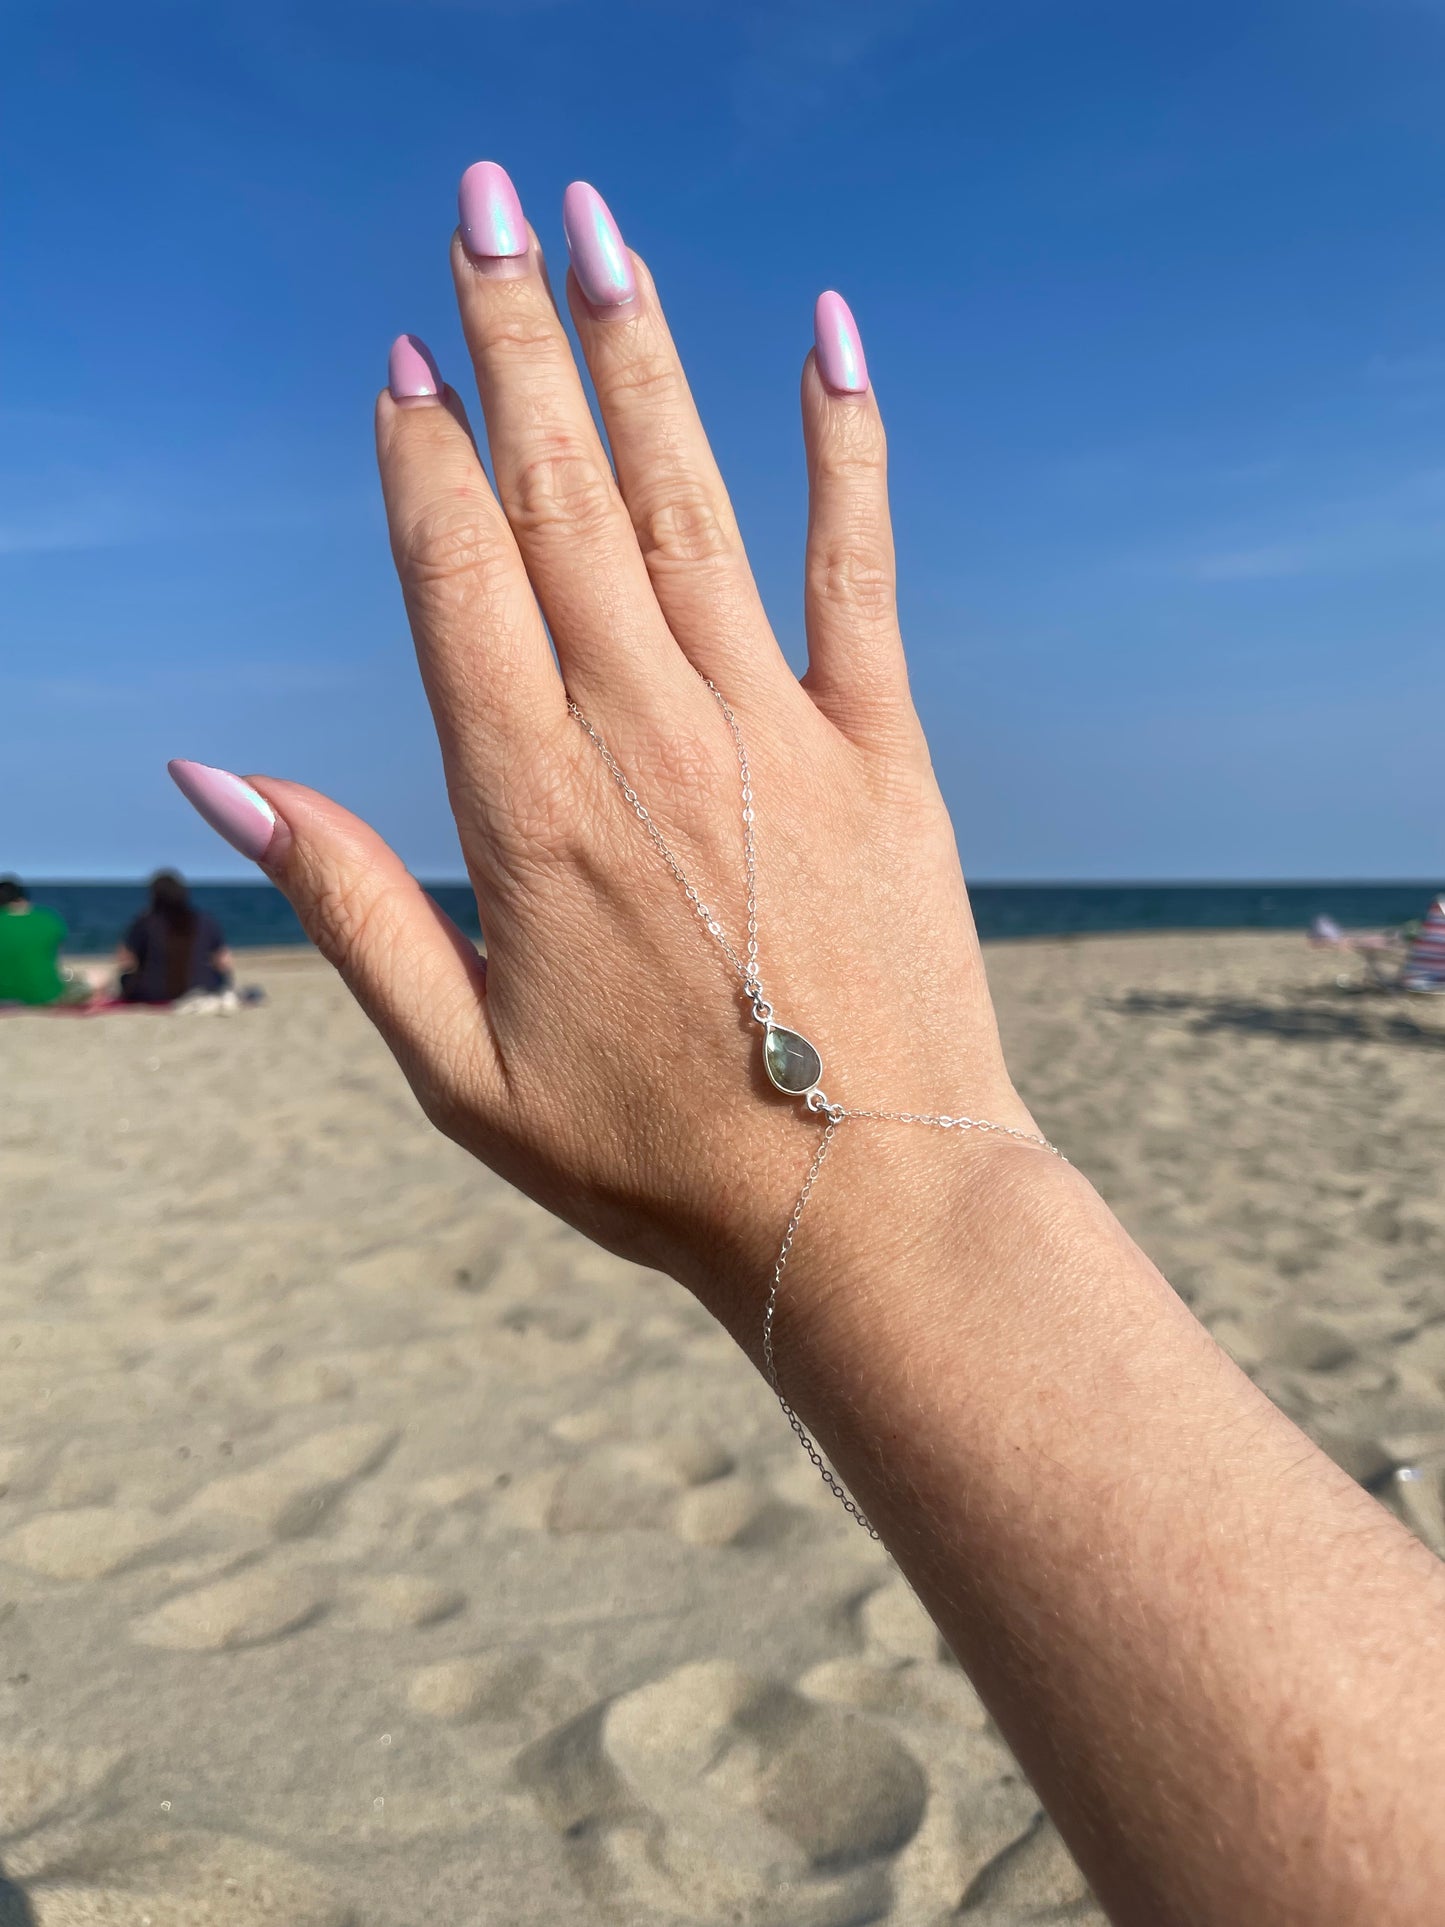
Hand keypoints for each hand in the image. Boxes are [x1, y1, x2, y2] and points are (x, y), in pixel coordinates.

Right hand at [171, 171, 1034, 1331]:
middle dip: (511, 341)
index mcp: (530, 809)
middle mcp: (646, 738)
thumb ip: (342, 905)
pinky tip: (827, 335)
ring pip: (687, 502)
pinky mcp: (881, 751)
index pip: (457, 579)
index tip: (405, 357)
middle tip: (480, 204)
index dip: (424, 458)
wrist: (862, 1206)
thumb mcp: (455, 1065)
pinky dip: (844, 447)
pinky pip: (855, 568)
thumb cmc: (650, 1154)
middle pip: (560, 500)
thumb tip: (214, 775)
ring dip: (635, 353)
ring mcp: (773, 732)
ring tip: (593, 227)